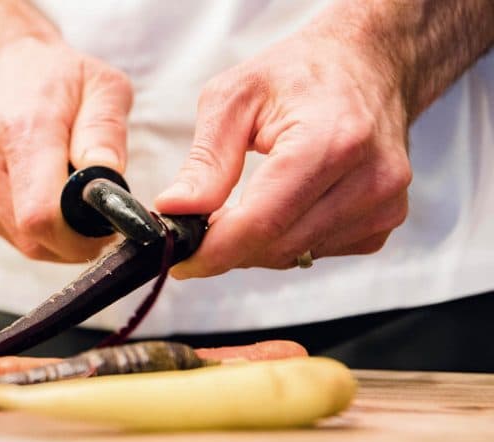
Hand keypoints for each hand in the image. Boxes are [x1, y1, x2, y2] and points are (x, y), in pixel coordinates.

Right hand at [0, 36, 132, 261]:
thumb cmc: (51, 75)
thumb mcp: (101, 85)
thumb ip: (106, 132)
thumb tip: (107, 179)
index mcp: (20, 131)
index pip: (41, 216)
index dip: (81, 237)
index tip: (107, 228)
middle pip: (32, 239)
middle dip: (73, 239)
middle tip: (96, 214)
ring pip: (20, 242)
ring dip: (52, 232)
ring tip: (64, 190)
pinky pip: (5, 233)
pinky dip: (29, 224)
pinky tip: (35, 187)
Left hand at [155, 29, 411, 278]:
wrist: (368, 64)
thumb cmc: (298, 73)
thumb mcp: (234, 98)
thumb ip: (205, 161)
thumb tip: (174, 211)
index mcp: (331, 141)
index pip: (263, 222)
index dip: (213, 250)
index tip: (179, 260)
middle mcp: (369, 178)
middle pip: (277, 245)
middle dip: (226, 246)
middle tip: (195, 227)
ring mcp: (384, 204)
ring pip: (293, 255)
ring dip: (253, 244)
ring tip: (234, 207)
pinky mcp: (385, 220)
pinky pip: (316, 252)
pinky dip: (284, 240)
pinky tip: (277, 207)